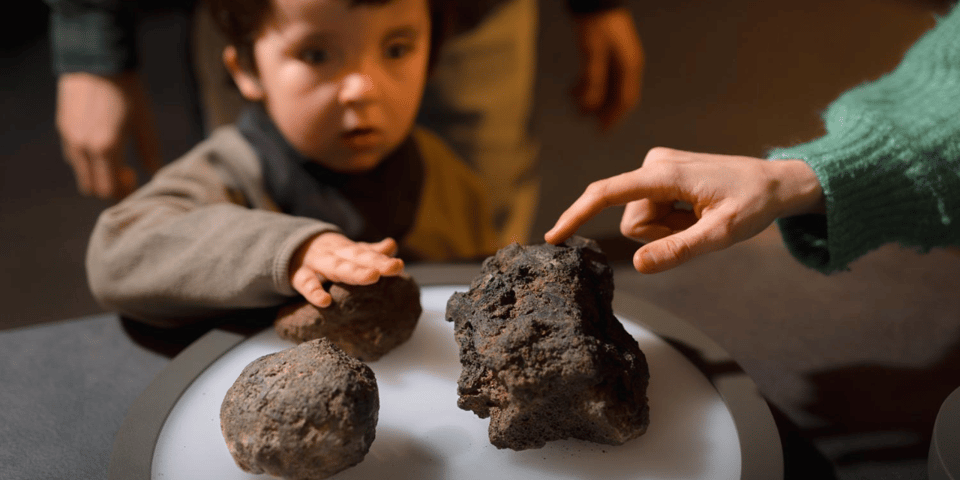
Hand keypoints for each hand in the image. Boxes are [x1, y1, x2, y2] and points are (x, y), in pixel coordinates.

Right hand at [55, 71, 161, 198]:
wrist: (98, 60)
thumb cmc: (128, 92)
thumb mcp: (144, 122)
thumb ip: (149, 151)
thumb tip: (156, 173)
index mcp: (106, 149)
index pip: (109, 189)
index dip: (123, 193)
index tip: (134, 182)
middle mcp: (83, 148)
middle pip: (92, 187)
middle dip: (109, 187)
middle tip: (126, 174)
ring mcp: (69, 138)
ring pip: (80, 172)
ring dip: (96, 173)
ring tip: (114, 159)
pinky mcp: (62, 127)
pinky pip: (73, 155)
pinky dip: (86, 159)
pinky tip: (101, 144)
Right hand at [289, 232, 404, 307]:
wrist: (289, 247)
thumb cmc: (328, 254)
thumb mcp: (348, 251)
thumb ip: (370, 251)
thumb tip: (392, 246)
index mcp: (347, 249)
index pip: (367, 253)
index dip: (383, 259)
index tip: (399, 266)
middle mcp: (334, 253)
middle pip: (357, 257)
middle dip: (376, 262)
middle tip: (394, 267)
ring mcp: (317, 263)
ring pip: (336, 266)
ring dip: (354, 271)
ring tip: (372, 277)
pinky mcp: (299, 275)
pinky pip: (306, 283)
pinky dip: (314, 292)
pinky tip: (325, 301)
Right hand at [544, 148, 824, 272]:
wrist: (776, 182)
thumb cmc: (754, 204)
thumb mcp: (722, 235)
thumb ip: (678, 251)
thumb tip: (636, 266)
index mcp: (665, 174)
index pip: (607, 194)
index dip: (577, 215)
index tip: (553, 237)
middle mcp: (655, 163)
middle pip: (631, 221)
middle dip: (660, 235)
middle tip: (700, 227)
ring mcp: (657, 166)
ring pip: (640, 219)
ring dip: (669, 229)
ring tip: (701, 218)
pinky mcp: (661, 172)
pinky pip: (650, 210)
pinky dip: (671, 220)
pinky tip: (697, 211)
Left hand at [571, 8, 644, 130]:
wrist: (595, 1)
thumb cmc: (596, 24)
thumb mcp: (592, 51)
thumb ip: (592, 78)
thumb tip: (589, 105)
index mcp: (630, 66)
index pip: (625, 99)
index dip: (614, 117)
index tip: (602, 130)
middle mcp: (626, 66)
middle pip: (617, 97)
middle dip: (601, 111)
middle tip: (586, 121)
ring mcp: (618, 61)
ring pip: (607, 89)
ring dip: (591, 99)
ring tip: (574, 105)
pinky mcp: (606, 56)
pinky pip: (600, 79)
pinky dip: (587, 87)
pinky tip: (573, 90)